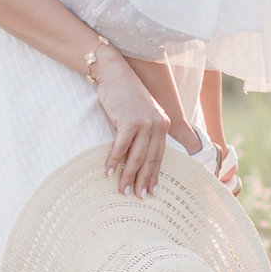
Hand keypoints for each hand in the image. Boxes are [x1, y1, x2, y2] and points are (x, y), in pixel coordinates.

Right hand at [94, 62, 168, 196]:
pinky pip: (121, 147)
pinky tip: (107, 172)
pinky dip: (113, 160)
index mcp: (163, 125)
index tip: (151, 191)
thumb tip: (136, 156)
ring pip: (136, 156)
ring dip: (128, 175)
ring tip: (123, 190)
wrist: (115, 74)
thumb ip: (143, 131)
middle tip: (137, 197)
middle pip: (150, 159)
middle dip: (143, 180)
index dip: (154, 174)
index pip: (159, 155)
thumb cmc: (125, 95)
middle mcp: (157, 125)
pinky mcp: (129, 121)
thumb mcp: (141, 113)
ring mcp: (145, 123)